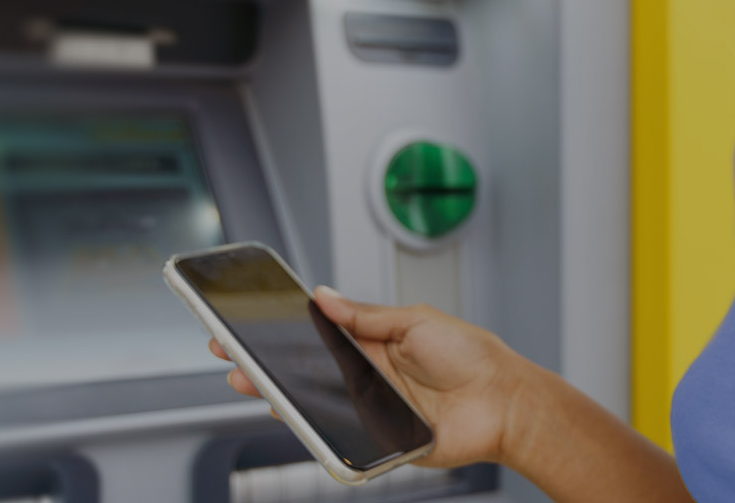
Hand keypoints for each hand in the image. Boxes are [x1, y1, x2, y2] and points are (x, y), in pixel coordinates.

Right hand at [214, 287, 539, 468]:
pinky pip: (338, 434)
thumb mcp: (415, 320)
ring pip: (313, 403)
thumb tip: (323, 295)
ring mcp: (370, 408)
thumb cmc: (473, 357)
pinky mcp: (378, 439)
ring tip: (247, 382)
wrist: (506, 403)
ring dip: (277, 393)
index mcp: (373, 343)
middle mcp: (367, 376)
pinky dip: (312, 427)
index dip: (281, 331)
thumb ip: (365, 314)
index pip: (316, 335)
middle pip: (305, 370)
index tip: (246, 322)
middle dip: (264, 361)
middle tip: (228, 352)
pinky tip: (287, 413)